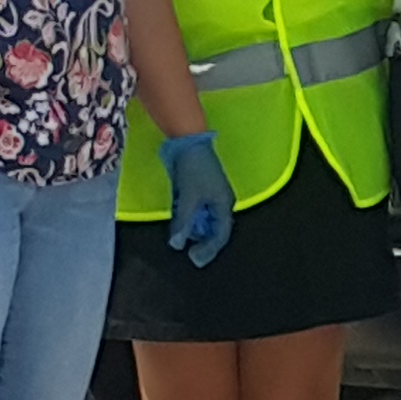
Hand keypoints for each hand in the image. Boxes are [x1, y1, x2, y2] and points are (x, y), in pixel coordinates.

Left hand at [159, 132, 234, 265]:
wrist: (187, 141)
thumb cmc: (193, 170)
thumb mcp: (188, 198)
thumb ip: (183, 222)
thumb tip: (177, 245)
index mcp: (223, 204)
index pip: (220, 234)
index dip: (208, 248)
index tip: (194, 258)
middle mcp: (219, 203)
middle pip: (212, 229)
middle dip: (200, 240)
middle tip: (187, 251)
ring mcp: (209, 196)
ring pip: (202, 220)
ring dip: (191, 229)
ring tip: (178, 234)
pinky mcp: (198, 190)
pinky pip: (194, 211)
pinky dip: (186, 218)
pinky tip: (177, 220)